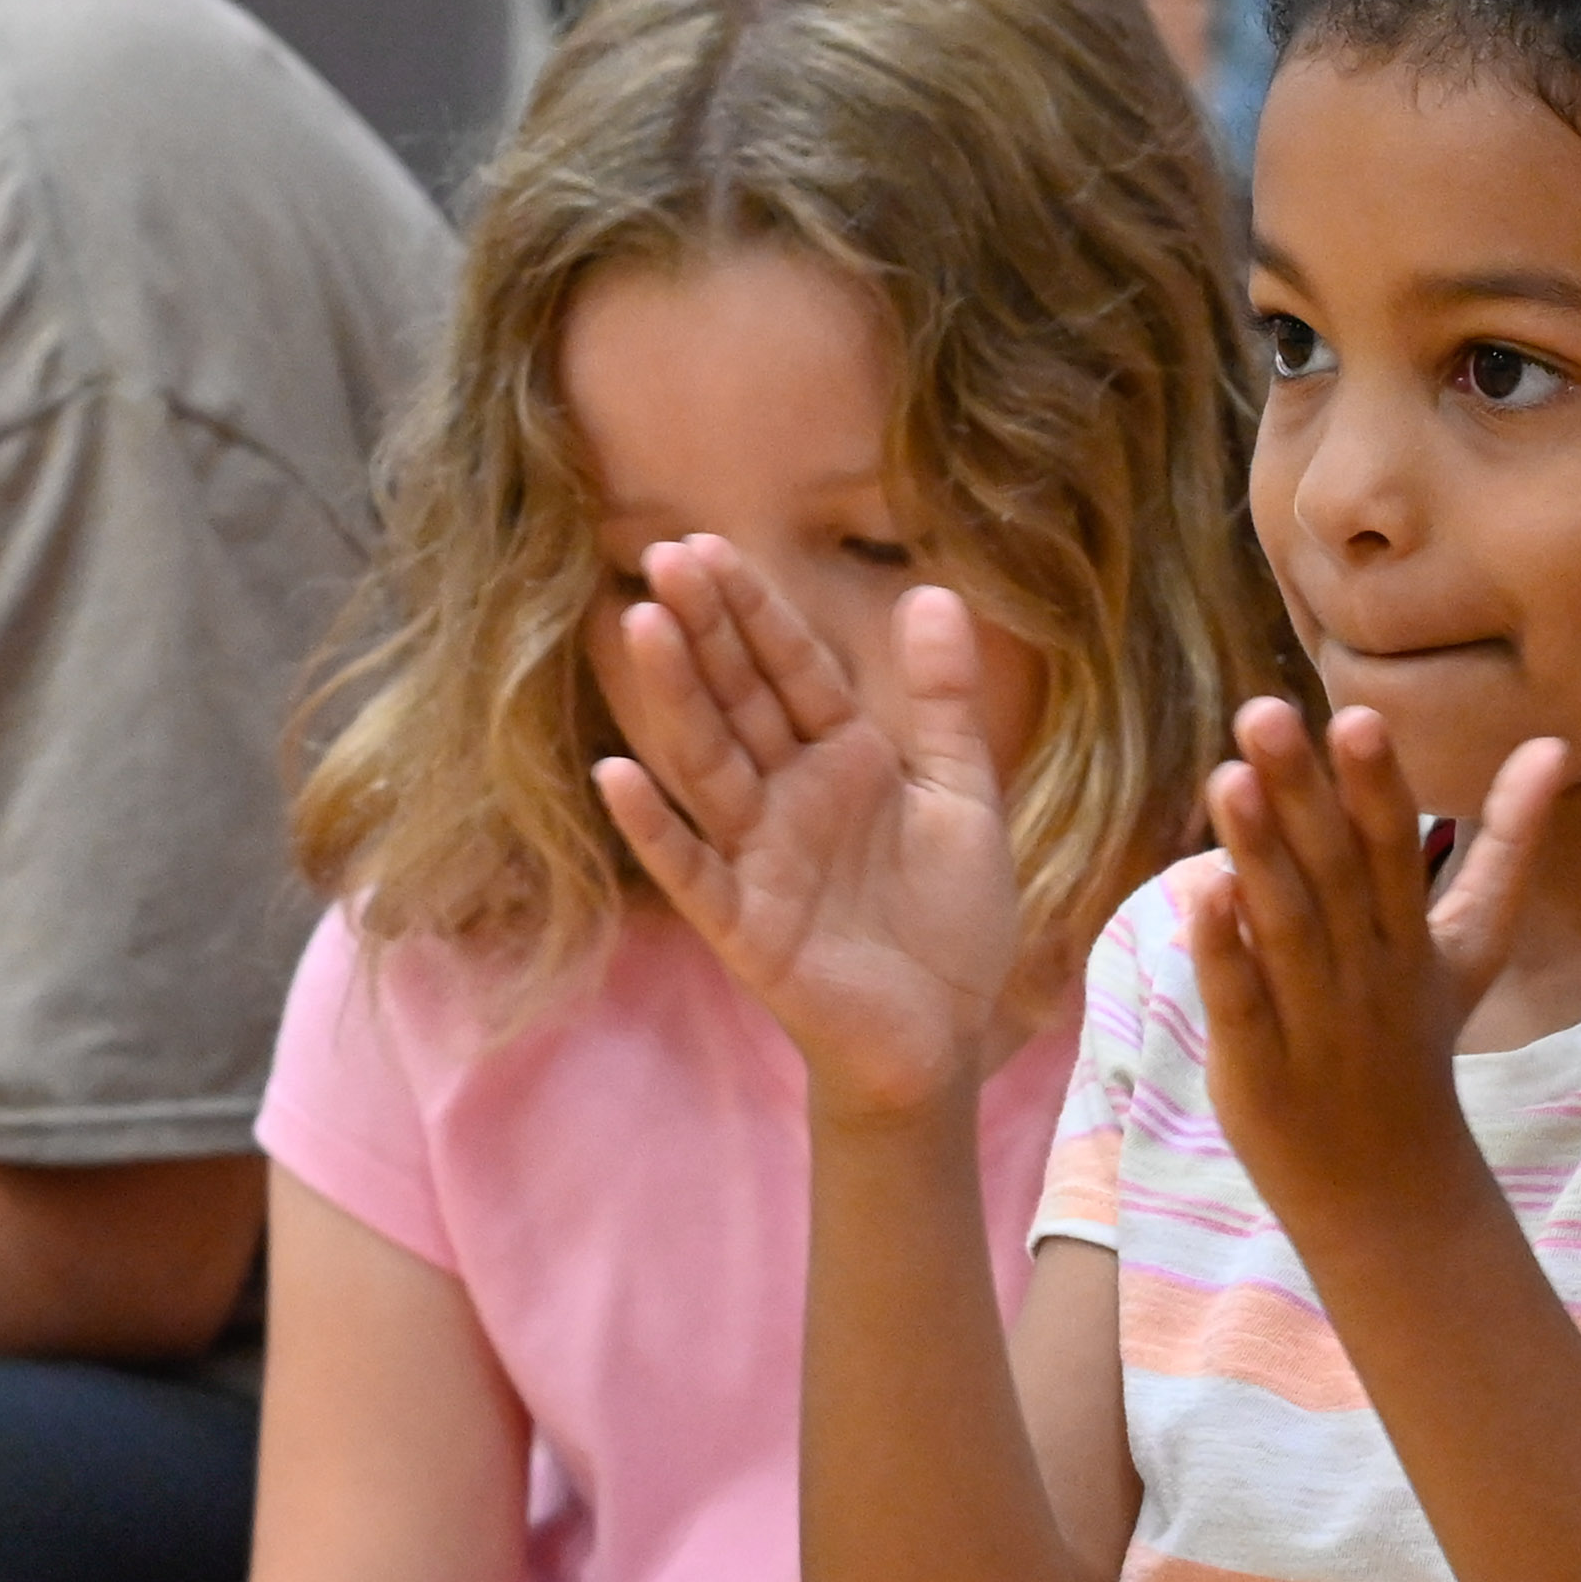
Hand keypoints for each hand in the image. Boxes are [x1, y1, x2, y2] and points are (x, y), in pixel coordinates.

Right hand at [594, 540, 1039, 1125]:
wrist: (945, 1036)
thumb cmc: (949, 918)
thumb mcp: (964, 795)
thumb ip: (944, 702)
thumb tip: (932, 591)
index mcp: (844, 758)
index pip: (791, 670)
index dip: (754, 611)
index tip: (708, 546)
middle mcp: (789, 797)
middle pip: (740, 701)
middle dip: (706, 632)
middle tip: (665, 558)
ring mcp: (758, 858)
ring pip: (709, 765)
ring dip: (676, 700)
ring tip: (641, 627)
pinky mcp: (743, 925)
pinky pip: (693, 869)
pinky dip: (654, 827)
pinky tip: (616, 774)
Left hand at [1188, 696, 1562, 1234]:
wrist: (1390, 1190)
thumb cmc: (1416, 1042)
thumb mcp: (1474, 946)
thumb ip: (1509, 844)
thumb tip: (1553, 744)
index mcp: (1412, 938)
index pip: (1396, 852)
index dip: (1377, 787)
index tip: (1359, 714)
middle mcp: (1367, 973)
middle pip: (1336, 876)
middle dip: (1303, 795)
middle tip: (1262, 713)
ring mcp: (1313, 1022)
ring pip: (1286, 929)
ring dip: (1256, 855)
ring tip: (1224, 778)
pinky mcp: (1259, 1068)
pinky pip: (1240, 1002)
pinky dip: (1221, 951)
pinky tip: (1193, 891)